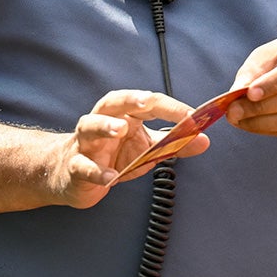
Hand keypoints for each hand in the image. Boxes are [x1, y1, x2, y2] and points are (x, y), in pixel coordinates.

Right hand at [51, 90, 208, 209]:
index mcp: (123, 114)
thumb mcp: (146, 149)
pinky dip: (96, 170)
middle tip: (147, 102)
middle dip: (130, 99)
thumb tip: (205, 140)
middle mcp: (102, 121)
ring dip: (104, 125)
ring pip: (90, 126)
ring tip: (119, 129)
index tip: (194, 116)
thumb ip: (173, 144)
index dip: (170, 107)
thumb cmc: (113, 156)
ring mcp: (86, 143)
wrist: (72, 176)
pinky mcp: (75, 166)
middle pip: (113, 102)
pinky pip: (83, 165)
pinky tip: (110, 177)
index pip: (147, 103)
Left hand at [226, 34, 276, 136]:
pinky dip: (273, 130)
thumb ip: (255, 68)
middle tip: (233, 112)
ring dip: (264, 123)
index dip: (272, 84)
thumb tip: (237, 92)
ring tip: (239, 120)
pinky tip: (255, 125)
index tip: (248, 94)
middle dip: (261, 108)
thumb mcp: (274, 51)